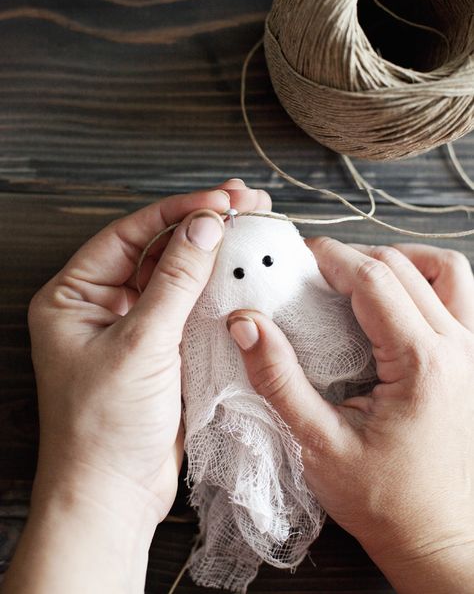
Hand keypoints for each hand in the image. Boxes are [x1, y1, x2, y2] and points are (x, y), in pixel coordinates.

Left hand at [4, 178, 270, 593]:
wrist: (112, 496)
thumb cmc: (104, 428)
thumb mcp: (141, 344)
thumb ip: (176, 281)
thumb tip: (205, 225)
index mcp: (74, 296)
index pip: (129, 234)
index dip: (177, 211)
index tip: (220, 199)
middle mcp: (100, 305)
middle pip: (155, 249)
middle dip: (200, 224)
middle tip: (245, 201)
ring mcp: (133, 326)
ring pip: (176, 276)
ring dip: (212, 252)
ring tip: (252, 223)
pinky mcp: (160, 349)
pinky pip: (189, 307)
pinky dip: (215, 287)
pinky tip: (242, 267)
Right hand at [228, 240, 473, 593]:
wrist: (439, 539)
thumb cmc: (384, 502)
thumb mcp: (319, 445)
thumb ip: (278, 379)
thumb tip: (245, 324)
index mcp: (421, 364)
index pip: (373, 279)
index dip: (330, 257)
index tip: (297, 256)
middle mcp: (459, 348)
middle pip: (403, 267)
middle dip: (352, 257)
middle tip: (313, 272)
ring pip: (445, 271)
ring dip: (400, 261)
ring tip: (360, 276)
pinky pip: (461, 297)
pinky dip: (428, 282)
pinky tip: (396, 302)